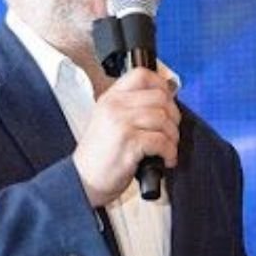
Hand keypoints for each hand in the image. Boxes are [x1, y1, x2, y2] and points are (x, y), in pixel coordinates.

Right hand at [71, 67, 179, 207]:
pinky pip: (161, 140)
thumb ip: (131, 107)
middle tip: (171, 131)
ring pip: (163, 118)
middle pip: (159, 97)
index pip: (141, 74)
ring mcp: (121, 123)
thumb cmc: (99, 156)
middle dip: (173, 116)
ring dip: (173, 136)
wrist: (82, 180)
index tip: (169, 99)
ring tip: (168, 148)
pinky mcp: (129, 143)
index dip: (161, 84)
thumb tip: (166, 96)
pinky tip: (165, 159)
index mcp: (110, 98)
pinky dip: (169, 152)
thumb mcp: (108, 121)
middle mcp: (115, 106)